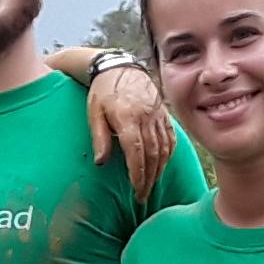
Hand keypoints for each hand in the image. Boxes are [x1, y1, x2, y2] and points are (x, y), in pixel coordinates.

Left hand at [85, 60, 172, 201]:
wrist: (120, 67)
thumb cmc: (103, 92)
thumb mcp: (94, 113)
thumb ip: (99, 138)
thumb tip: (101, 163)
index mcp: (128, 117)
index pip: (136, 151)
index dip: (137, 173)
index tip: (136, 189)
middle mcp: (146, 117)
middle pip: (151, 154)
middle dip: (148, 178)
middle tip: (142, 196)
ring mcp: (157, 115)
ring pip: (163, 148)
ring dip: (158, 170)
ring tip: (151, 186)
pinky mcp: (164, 114)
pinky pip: (170, 138)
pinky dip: (167, 155)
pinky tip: (162, 167)